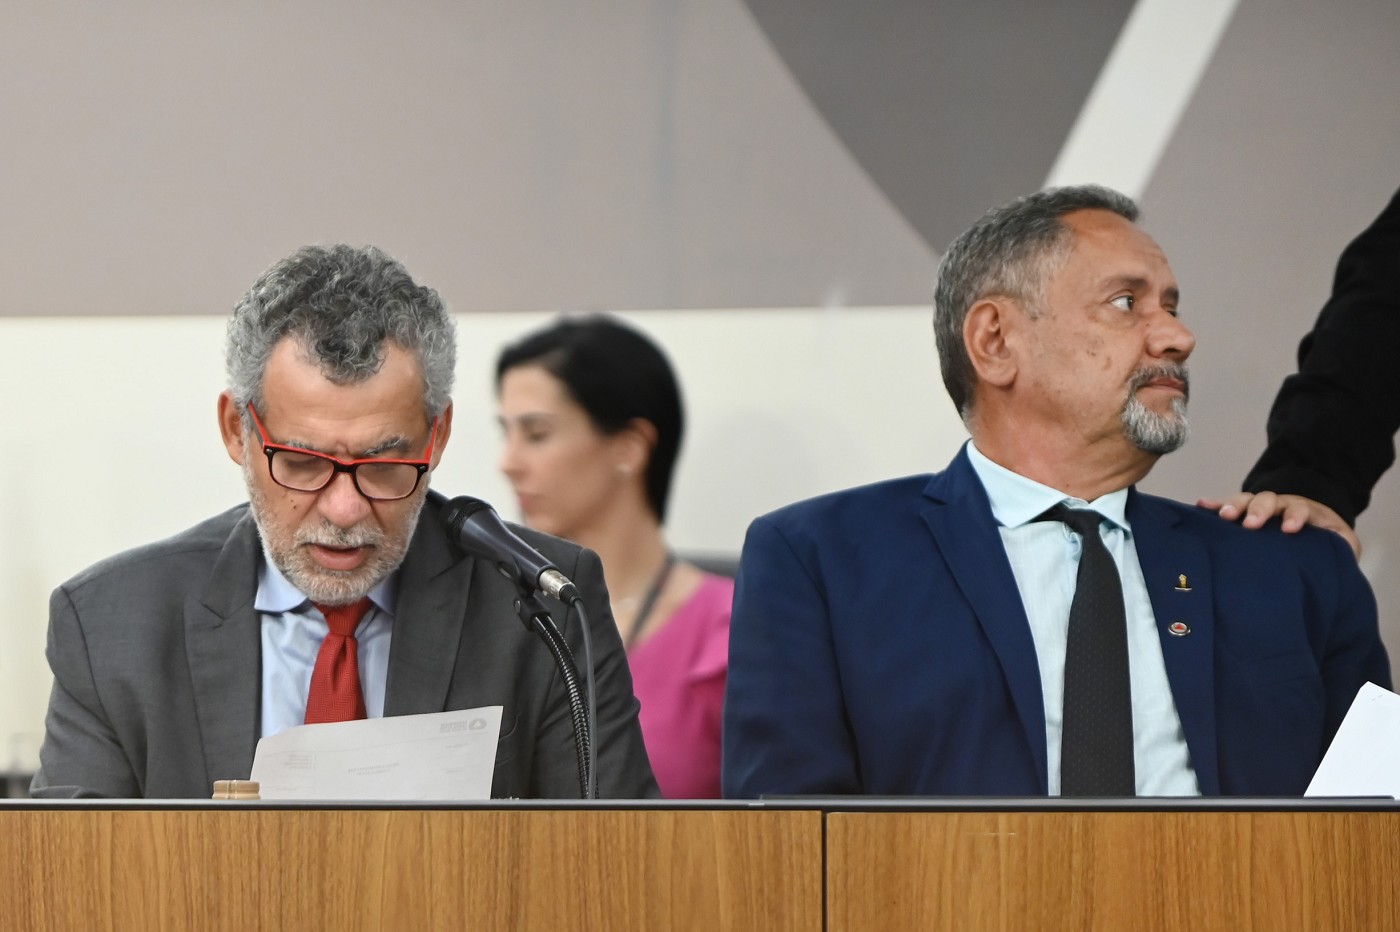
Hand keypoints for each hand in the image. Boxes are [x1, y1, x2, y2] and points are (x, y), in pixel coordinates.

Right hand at [1197, 492, 1360, 558]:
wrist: (1315, 535)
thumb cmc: (1325, 547)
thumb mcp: (1339, 548)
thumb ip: (1340, 550)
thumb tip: (1338, 560)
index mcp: (1305, 513)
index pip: (1299, 508)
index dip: (1295, 515)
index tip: (1290, 529)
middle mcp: (1280, 506)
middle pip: (1268, 500)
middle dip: (1258, 509)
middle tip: (1249, 524)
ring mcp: (1260, 509)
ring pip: (1247, 501)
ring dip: (1234, 506)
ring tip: (1223, 517)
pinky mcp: (1244, 516)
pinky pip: (1227, 507)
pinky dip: (1215, 506)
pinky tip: (1201, 506)